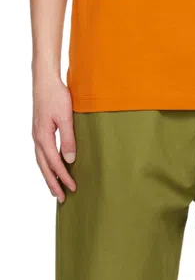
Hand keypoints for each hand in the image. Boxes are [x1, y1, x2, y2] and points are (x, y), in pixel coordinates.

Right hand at [32, 74, 76, 203]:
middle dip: (52, 183)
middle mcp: (37, 138)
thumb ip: (68, 139)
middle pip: (44, 167)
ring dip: (48, 175)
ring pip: (41, 161)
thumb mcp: (66, 117)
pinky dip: (46, 163)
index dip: (63, 177)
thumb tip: (70, 159)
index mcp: (43, 137)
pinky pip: (41, 152)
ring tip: (55, 187)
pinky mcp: (39, 130)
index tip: (72, 188)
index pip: (54, 163)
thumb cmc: (56, 96)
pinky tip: (52, 165)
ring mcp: (37, 134)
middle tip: (61, 198)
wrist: (45, 80)